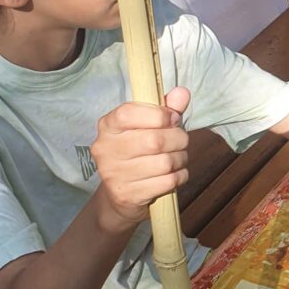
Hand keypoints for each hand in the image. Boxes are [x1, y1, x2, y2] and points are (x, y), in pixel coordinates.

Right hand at [90, 87, 190, 231]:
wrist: (122, 194)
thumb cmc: (139, 152)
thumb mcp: (149, 127)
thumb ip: (166, 109)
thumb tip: (183, 92)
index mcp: (107, 126)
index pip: (129, 113)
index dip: (159, 114)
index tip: (173, 119)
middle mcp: (105, 149)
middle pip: (154, 140)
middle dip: (179, 139)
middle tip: (182, 141)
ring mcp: (113, 174)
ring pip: (165, 163)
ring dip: (181, 159)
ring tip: (178, 158)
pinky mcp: (126, 195)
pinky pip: (168, 182)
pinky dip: (180, 176)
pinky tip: (176, 174)